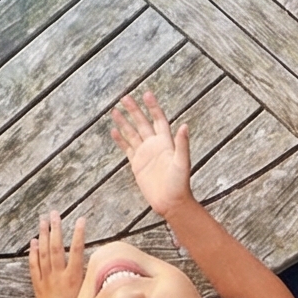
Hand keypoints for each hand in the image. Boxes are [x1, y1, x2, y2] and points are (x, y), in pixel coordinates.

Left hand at [27, 209, 87, 297]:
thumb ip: (92, 282)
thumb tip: (99, 268)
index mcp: (74, 279)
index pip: (76, 250)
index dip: (79, 234)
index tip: (81, 219)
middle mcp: (59, 277)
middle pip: (56, 247)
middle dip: (55, 228)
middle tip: (54, 212)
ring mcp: (46, 281)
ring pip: (43, 254)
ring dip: (43, 235)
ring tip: (42, 221)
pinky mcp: (38, 288)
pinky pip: (34, 267)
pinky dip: (33, 253)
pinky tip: (33, 243)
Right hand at [110, 89, 193, 217]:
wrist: (171, 202)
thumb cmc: (180, 183)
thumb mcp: (182, 163)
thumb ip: (182, 144)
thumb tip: (184, 125)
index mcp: (166, 142)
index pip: (158, 119)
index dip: (153, 107)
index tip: (146, 94)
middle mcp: (154, 145)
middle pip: (142, 123)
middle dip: (134, 110)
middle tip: (124, 97)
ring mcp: (145, 154)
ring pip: (132, 133)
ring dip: (124, 122)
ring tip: (114, 110)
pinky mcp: (137, 164)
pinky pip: (127, 148)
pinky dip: (120, 140)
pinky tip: (113, 131)